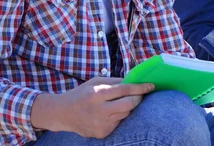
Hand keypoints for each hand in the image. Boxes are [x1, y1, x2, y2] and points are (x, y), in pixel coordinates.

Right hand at [31, 77, 153, 138]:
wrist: (63, 113)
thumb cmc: (82, 94)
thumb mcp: (95, 82)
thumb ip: (115, 81)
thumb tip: (134, 81)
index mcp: (97, 94)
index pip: (124, 90)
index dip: (140, 88)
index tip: (151, 86)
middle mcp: (99, 110)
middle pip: (129, 105)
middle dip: (138, 98)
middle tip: (141, 95)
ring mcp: (100, 124)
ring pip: (125, 114)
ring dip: (127, 107)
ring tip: (120, 102)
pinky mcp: (102, 133)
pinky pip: (118, 123)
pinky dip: (118, 116)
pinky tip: (109, 113)